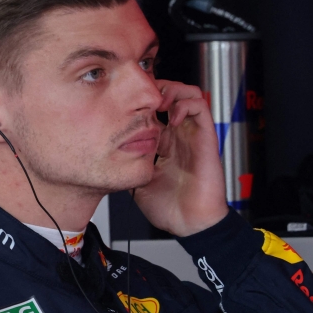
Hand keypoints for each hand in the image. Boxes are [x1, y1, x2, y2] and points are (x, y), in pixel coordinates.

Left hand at [132, 80, 229, 236]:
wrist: (191, 224)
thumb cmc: (170, 208)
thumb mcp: (138, 182)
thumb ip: (127, 166)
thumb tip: (106, 159)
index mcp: (165, 144)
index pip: (155, 111)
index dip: (142, 101)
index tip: (125, 103)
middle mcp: (180, 136)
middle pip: (172, 95)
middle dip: (156, 88)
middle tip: (141, 96)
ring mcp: (193, 135)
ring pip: (188, 93)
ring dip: (173, 90)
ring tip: (158, 102)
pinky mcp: (206, 137)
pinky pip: (201, 106)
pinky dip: (185, 104)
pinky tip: (171, 116)